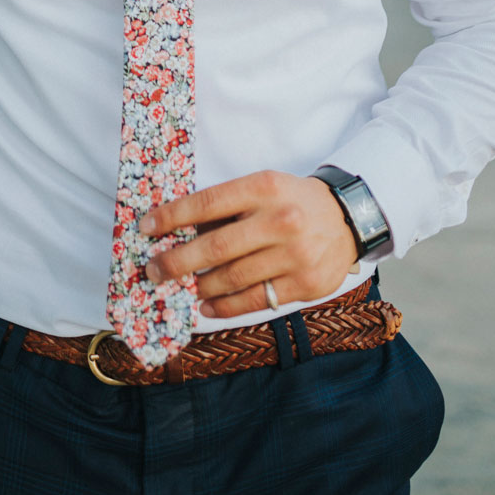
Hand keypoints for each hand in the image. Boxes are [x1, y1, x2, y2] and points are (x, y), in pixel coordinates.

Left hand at [139, 170, 358, 319]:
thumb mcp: (263, 188)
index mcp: (264, 188)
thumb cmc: (291, 201)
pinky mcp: (304, 284)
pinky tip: (207, 306)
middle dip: (178, 261)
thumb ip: (227, 207)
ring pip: (233, 278)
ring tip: (181, 288)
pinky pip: (256, 300)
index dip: (173, 216)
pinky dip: (226, 307)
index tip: (147, 227)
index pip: (209, 202)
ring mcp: (294, 255)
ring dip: (200, 287)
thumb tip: (177, 228)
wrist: (347, 218)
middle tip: (154, 270)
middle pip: (216, 247)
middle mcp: (280, 220)